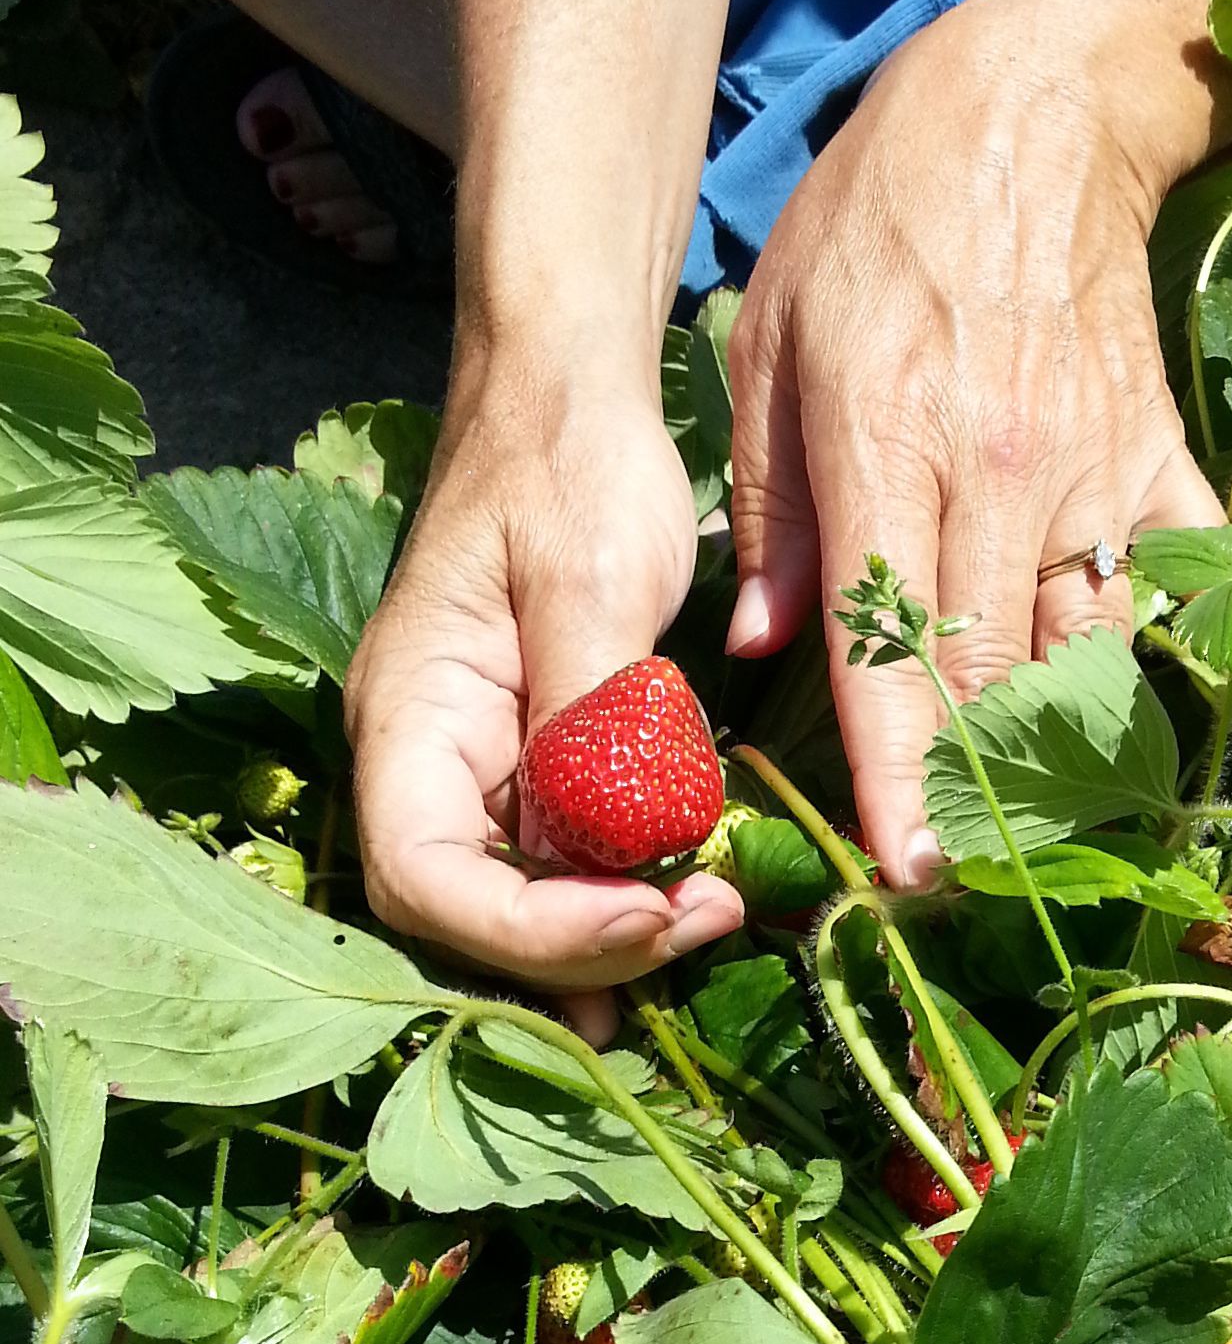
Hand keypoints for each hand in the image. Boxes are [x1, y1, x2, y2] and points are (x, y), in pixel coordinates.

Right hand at [345, 371, 743, 1019]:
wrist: (573, 395)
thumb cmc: (567, 464)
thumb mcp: (587, 580)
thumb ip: (591, 719)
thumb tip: (611, 848)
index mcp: (408, 716)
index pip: (424, 878)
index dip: (529, 929)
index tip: (645, 913)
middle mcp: (427, 762)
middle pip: (468, 915)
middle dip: (582, 948)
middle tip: (706, 919)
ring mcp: (479, 769)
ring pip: (517, 906)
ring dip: (607, 943)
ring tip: (710, 926)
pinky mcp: (538, 765)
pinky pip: (564, 863)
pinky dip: (619, 904)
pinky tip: (683, 922)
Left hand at [722, 0, 1223, 885]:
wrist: (1043, 110)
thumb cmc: (882, 220)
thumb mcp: (770, 336)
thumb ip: (767, 503)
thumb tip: (763, 646)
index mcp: (885, 448)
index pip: (889, 646)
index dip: (900, 772)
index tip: (910, 871)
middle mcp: (998, 477)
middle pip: (993, 678)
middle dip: (977, 798)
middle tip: (957, 886)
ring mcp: (1093, 474)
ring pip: (1086, 652)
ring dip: (1064, 755)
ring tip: (1038, 837)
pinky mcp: (1157, 460)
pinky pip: (1174, 588)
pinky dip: (1168, 663)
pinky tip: (1147, 729)